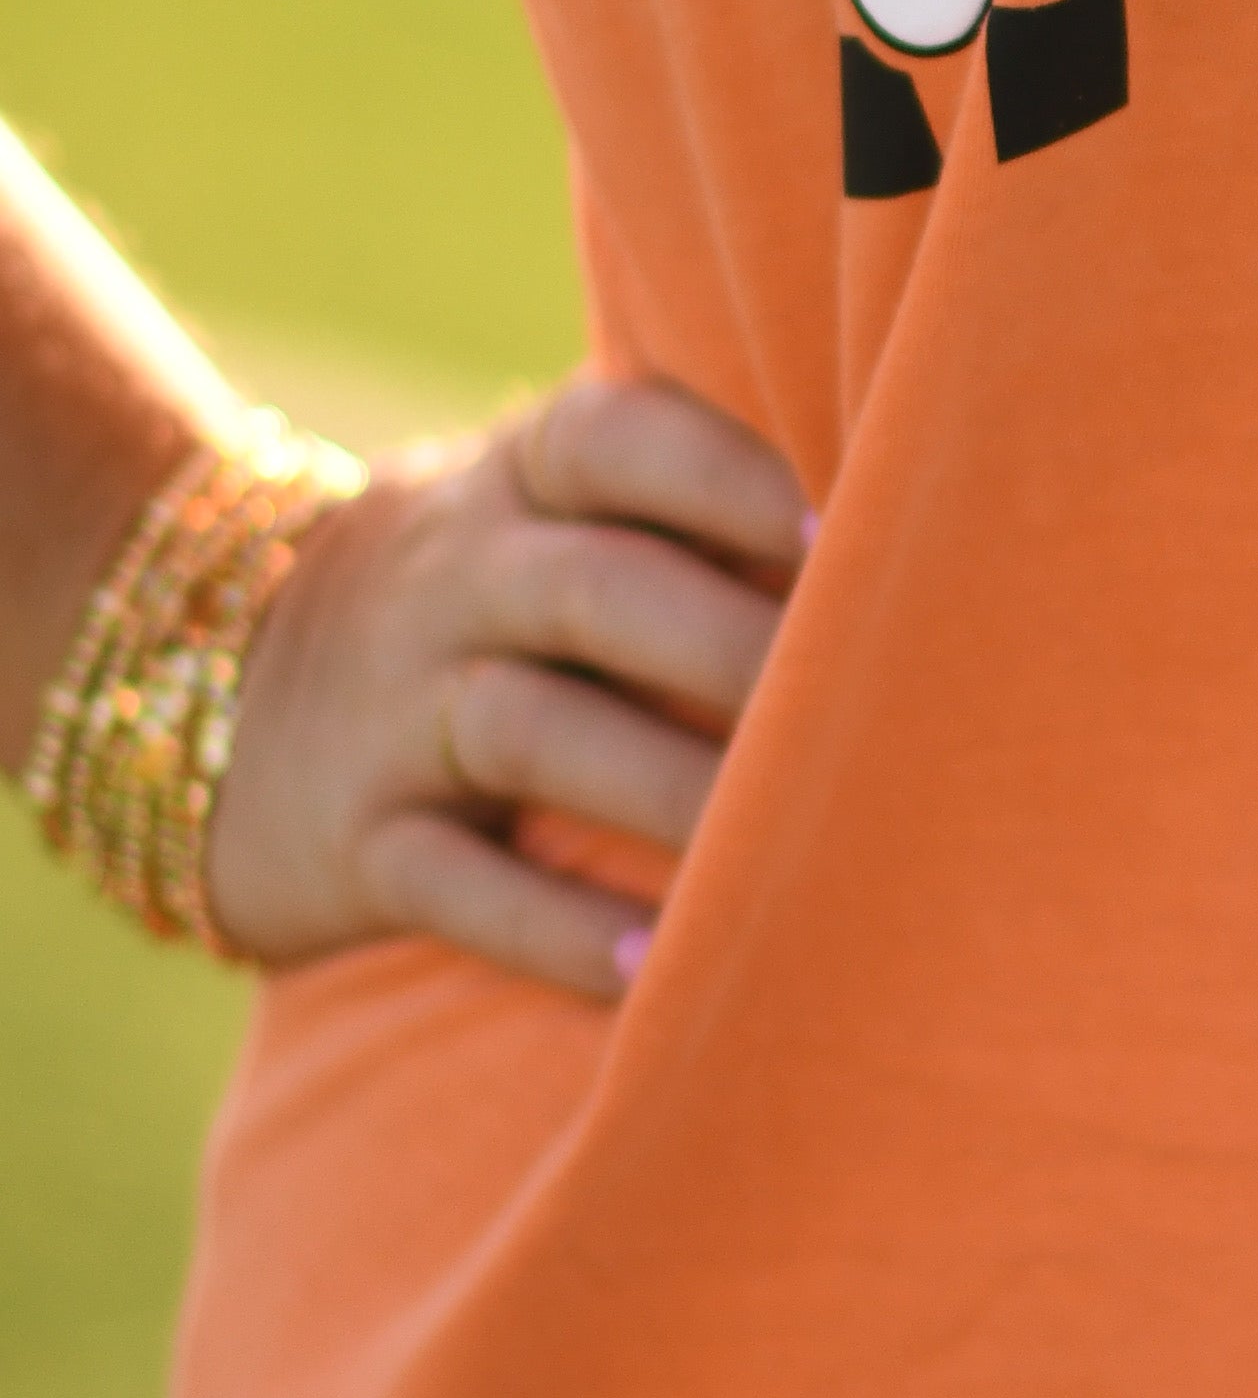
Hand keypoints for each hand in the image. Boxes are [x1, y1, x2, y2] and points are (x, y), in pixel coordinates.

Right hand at [205, 375, 809, 998]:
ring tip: (780, 850)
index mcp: (518, 480)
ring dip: (666, 791)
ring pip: (528, 731)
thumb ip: (683, 513)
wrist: (188, 678)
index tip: (837, 540)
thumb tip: (929, 550)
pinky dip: (550, 929)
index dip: (724, 474)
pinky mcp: (348, 840)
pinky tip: (655, 965)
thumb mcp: (537, 514)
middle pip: (594, 587)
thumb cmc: (480, 596)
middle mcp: (453, 578)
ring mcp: (390, 709)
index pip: (614, 432)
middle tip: (863, 714)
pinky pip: (447, 881)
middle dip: (731, 648)